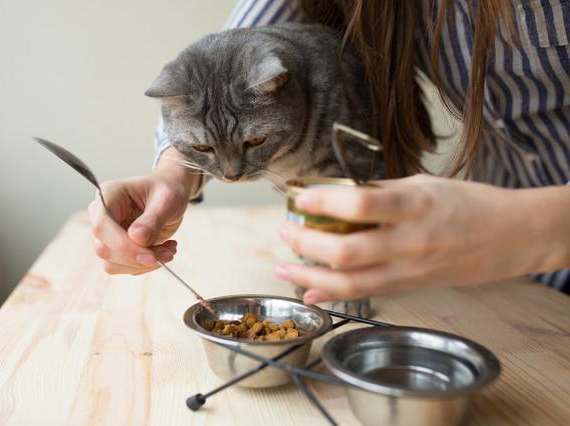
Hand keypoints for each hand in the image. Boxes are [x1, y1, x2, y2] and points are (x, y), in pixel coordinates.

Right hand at [88, 149, 197, 274]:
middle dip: (138, 258)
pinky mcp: (114, 248)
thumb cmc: (167, 190)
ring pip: (112, 263)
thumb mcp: (167, 200)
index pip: (103, 226)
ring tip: (168, 251)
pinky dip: (144, 266)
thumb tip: (137, 239)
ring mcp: (106, 234)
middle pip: (104, 248)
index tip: (151, 256)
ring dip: (143, 264)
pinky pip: (122, 267)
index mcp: (108, 195)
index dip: (123, 245)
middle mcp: (100, 215)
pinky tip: (161, 251)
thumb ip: (152, 219)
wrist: (169, 196)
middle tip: (168, 254)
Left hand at [275, 174, 567, 302]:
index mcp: (413, 206)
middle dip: (305, 243)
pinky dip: (331, 295)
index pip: (360, 206)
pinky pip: (363, 295)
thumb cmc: (466, 203)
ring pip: (348, 283)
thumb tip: (338, 195)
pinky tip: (309, 290)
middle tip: (285, 230)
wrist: (507, 237)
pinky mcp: (406, 287)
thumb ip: (381, 192)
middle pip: (345, 252)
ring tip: (284, 265)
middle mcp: (408, 242)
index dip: (323, 202)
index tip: (300, 197)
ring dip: (309, 276)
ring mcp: (407, 270)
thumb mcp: (423, 183)